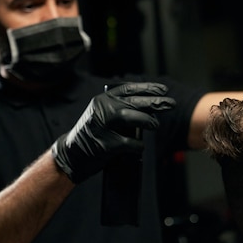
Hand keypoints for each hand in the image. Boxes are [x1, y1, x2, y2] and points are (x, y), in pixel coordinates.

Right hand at [51, 82, 175, 182]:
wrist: (71, 154)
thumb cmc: (95, 135)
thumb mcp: (104, 115)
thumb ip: (122, 109)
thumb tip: (152, 109)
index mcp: (103, 100)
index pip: (128, 89)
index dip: (148, 88)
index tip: (164, 90)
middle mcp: (101, 109)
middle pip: (133, 102)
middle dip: (155, 102)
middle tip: (171, 104)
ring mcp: (101, 126)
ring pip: (129, 117)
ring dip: (147, 120)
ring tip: (156, 125)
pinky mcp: (103, 144)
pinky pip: (127, 143)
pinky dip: (138, 146)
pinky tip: (140, 147)